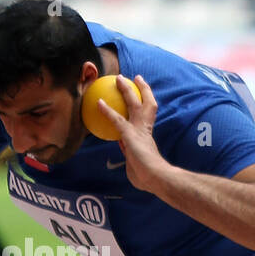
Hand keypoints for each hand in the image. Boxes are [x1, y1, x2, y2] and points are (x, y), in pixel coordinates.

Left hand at [100, 75, 166, 192]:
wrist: (156, 177)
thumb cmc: (148, 178)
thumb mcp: (138, 166)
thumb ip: (132, 159)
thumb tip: (129, 161)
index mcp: (148, 135)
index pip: (146, 117)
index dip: (143, 106)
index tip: (139, 100)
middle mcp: (145, 128)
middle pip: (146, 103)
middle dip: (142, 89)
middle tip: (136, 78)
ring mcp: (139, 129)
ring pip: (133, 103)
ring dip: (126, 89)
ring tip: (119, 78)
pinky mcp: (129, 134)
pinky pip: (116, 119)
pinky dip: (107, 110)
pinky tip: (98, 102)